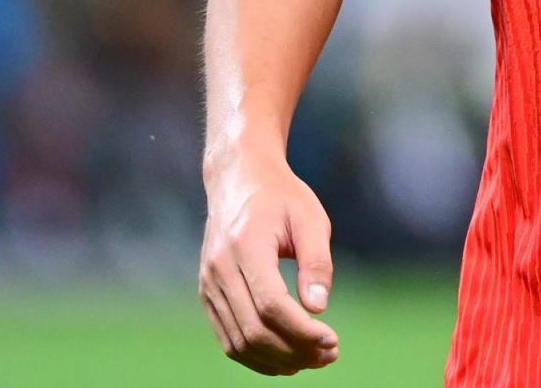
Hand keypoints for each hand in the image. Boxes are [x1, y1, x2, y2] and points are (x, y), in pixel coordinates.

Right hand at [200, 152, 340, 374]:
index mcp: (245, 246)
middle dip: (294, 351)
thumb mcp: (310, 218)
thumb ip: (316, 262)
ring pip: (239, 342)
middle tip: (329, 355)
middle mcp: (220, 269)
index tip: (332, 340)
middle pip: (254, 330)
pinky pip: (228, 339)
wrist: (238, 180)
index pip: (271, 305)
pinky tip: (286, 358)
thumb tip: (319, 308)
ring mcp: (209, 285)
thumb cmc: (281, 196)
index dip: (302, 331)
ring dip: (277, 360)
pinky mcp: (208, 295)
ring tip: (313, 359)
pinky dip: (256, 356)